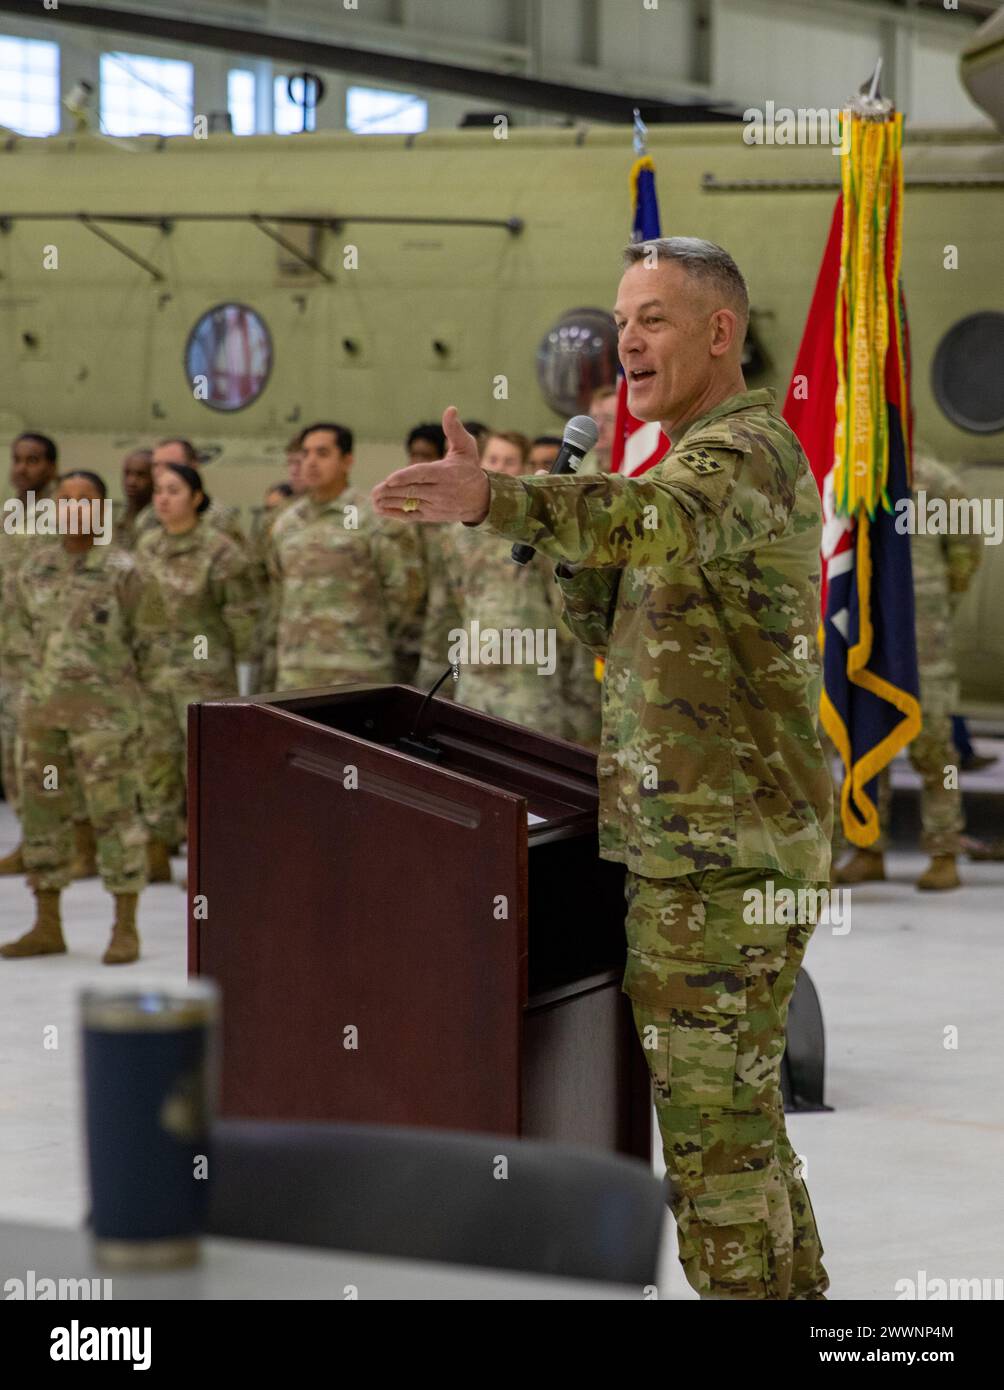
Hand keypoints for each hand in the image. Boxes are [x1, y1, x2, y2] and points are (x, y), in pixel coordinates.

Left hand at [372, 407, 490, 523]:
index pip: (422, 475)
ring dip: (390, 503)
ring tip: (373, 500)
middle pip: (412, 491)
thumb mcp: (466, 447)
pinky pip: (412, 516)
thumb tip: (451, 409)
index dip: (405, 477)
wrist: (482, 499)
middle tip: (374, 491)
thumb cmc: (470, 469)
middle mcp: (440, 491)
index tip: (390, 479)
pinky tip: (381, 510)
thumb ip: (454, 430)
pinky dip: (396, 514)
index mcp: (445, 474)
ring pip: (410, 504)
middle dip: (392, 492)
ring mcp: (435, 505)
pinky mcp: (432, 516)